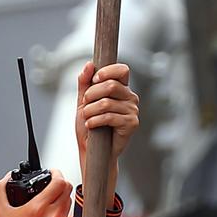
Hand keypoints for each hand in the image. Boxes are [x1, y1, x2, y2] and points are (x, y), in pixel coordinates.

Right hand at [0, 171, 72, 216]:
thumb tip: (7, 176)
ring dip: (61, 197)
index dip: (56, 172)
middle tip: (50, 184)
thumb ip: (1, 188)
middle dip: (60, 183)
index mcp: (38, 208)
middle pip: (67, 190)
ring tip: (48, 199)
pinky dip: (58, 213)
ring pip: (68, 204)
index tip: (51, 172)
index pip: (59, 181)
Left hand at [75, 62, 138, 198]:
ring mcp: (133, 110)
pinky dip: (95, 121)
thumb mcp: (83, 102)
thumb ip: (85, 83)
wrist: (92, 151)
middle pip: (111, 85)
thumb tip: (89, 64)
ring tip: (87, 118)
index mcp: (122, 88)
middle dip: (91, 95)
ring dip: (90, 111)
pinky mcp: (132, 124)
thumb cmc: (89, 126)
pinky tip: (91, 126)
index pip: (122, 70)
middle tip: (85, 105)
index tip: (94, 80)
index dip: (107, 72)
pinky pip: (110, 116)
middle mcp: (130, 97)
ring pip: (107, 102)